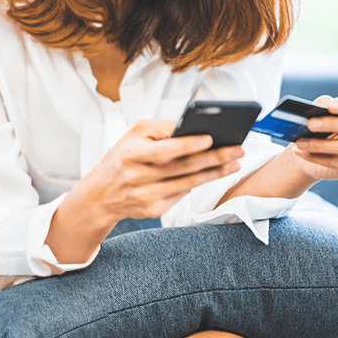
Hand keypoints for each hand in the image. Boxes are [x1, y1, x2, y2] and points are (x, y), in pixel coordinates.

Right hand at [75, 119, 244, 221]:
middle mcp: (138, 177)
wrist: (100, 195)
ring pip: (188, 184)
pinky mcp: (153, 210)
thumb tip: (193, 126)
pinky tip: (215, 174)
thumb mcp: (133, 135)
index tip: (211, 138)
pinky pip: (182, 195)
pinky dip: (200, 184)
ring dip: (215, 173)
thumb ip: (162, 128)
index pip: (164, 150)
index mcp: (131, 154)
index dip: (188, 145)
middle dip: (215, 158)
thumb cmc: (121, 158)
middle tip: (238, 149)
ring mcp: (146, 196)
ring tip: (235, 162)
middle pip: (183, 168)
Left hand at [289, 95, 337, 180]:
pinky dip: (317, 159)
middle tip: (310, 124)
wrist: (313, 151)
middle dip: (333, 124)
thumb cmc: (321, 127)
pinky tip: (302, 153)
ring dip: (321, 145)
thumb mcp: (320, 113)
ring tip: (300, 142)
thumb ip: (322, 105)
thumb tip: (321, 106)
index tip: (330, 107)